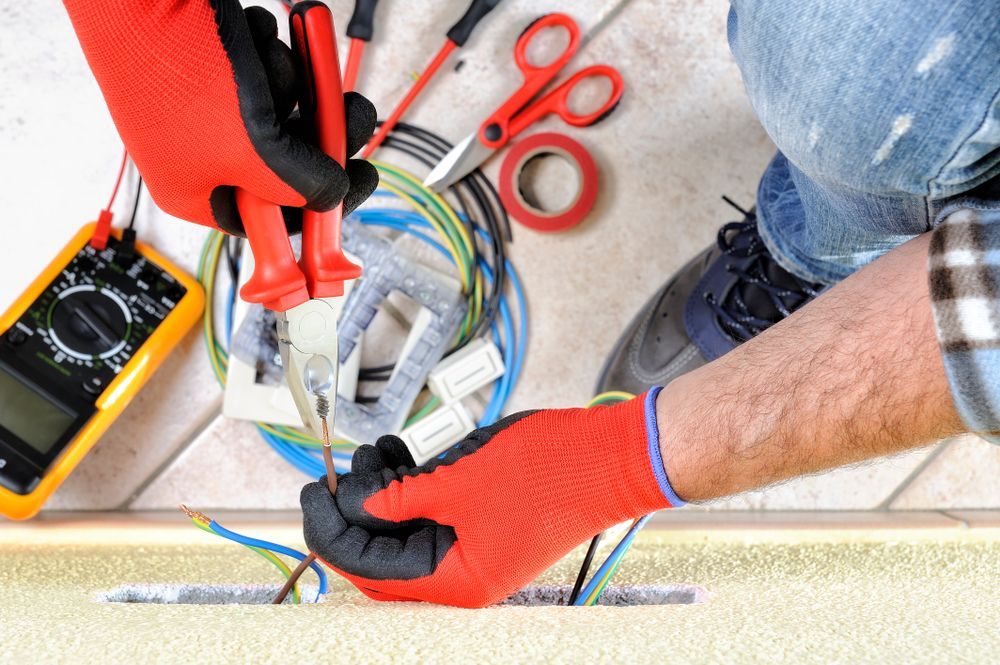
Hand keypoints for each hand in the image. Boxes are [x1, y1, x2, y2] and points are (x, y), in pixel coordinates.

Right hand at [64, 1, 377, 234]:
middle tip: (350, 110)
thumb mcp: (250, 149)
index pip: (273, 221)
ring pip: (283, 109)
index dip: (322, 204)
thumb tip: (332, 197)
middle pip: (287, 162)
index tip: (360, 178)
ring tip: (274, 58)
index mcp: (198, 193)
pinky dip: (268, 49)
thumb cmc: (173, 66)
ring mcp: (207, 109)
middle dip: (320, 130)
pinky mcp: (216, 67)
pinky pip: (264, 69)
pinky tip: (253, 34)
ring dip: (292, 81)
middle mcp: (201, 155)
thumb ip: (299, 186)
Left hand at [300, 390, 683, 607]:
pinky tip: (398, 454)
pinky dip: (408, 486)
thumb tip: (353, 503)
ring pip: (401, 530)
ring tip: (373, 454)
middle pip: (381, 554)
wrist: (607, 457)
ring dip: (380, 494)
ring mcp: (470, 547)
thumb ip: (400, 498)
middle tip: (333, 477)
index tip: (312, 493)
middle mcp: (460, 573)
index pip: (368, 568)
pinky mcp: (478, 521)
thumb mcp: (458, 482)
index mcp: (456, 580)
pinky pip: (428, 512)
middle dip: (353, 513)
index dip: (331, 530)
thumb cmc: (551, 473)